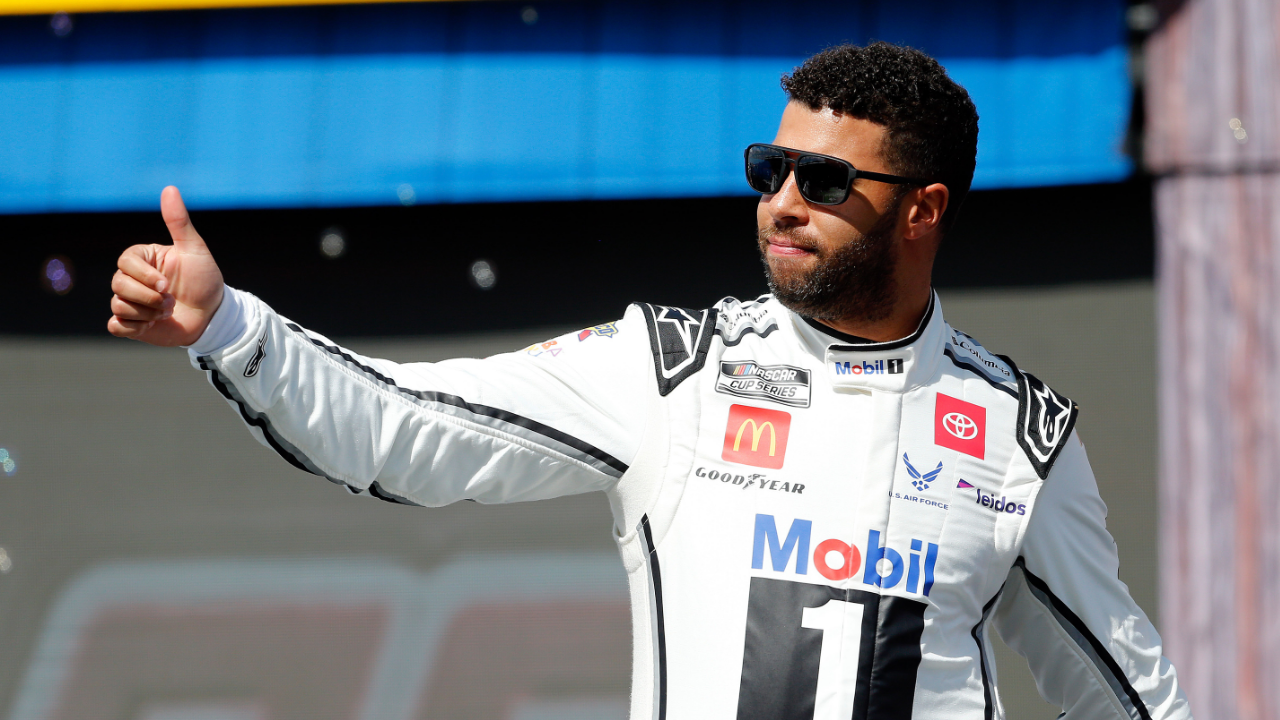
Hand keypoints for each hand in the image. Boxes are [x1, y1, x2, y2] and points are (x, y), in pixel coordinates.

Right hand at [107, 186, 225, 345]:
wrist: (213, 316)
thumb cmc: (204, 280)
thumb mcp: (195, 249)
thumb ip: (178, 221)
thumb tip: (169, 188)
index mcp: (143, 259)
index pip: (124, 262)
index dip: (143, 276)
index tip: (166, 284)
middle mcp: (133, 279)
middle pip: (118, 285)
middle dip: (149, 297)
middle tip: (171, 301)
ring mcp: (130, 302)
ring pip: (118, 305)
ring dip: (147, 313)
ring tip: (167, 312)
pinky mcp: (131, 324)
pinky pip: (116, 326)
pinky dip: (134, 327)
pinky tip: (153, 325)